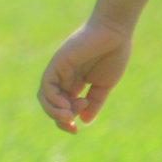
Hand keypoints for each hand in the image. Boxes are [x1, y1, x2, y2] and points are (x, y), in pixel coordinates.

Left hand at [37, 17, 133, 134]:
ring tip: (69, 116)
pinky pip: (46, 85)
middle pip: (51, 104)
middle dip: (59, 119)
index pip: (62, 106)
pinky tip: (66, 106)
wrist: (116, 32)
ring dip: (54, 112)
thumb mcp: (104, 85)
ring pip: (45, 96)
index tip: (76, 130)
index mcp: (75, 83)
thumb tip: (84, 120)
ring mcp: (59, 70)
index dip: (65, 121)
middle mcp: (64, 77)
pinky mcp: (58, 63)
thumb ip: (94, 103)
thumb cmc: (113, 54)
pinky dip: (53, 99)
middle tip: (72, 126)